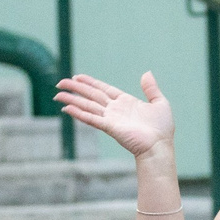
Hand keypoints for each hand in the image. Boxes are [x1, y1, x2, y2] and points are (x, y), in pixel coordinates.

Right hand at [57, 71, 174, 162]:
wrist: (159, 146)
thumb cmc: (162, 129)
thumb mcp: (160, 103)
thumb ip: (151, 89)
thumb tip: (146, 73)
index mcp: (125, 102)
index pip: (103, 89)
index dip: (90, 82)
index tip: (77, 76)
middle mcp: (115, 109)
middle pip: (91, 95)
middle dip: (76, 88)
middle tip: (60, 83)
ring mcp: (111, 118)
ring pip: (87, 106)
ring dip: (72, 100)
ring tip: (57, 95)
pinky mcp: (109, 127)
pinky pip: (91, 118)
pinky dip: (79, 113)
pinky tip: (67, 108)